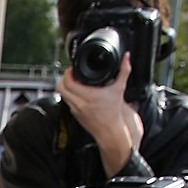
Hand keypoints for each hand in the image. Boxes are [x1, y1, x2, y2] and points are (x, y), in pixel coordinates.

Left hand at [59, 55, 143, 175]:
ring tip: (73, 81)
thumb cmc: (114, 112)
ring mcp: (75, 110)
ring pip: (62, 95)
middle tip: (70, 73)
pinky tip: (76, 91)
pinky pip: (67, 101)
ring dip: (65, 86)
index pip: (69, 82)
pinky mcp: (74, 115)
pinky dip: (69, 94)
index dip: (68, 72)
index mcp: (89, 96)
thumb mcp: (119, 88)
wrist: (109, 131)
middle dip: (64, 78)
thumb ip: (124, 71)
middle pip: (61, 87)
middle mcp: (79, 103)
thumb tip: (126, 57)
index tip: (73, 68)